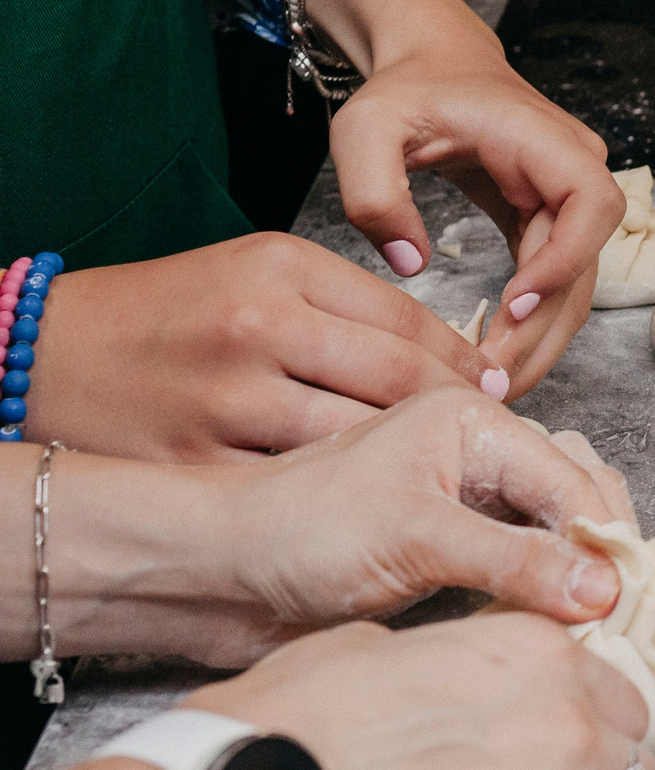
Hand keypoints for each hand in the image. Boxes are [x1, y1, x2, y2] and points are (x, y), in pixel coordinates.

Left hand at [7, 389, 641, 668]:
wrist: (217, 574)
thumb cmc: (300, 533)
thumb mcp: (418, 538)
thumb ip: (518, 561)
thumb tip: (607, 590)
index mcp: (474, 422)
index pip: (575, 480)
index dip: (604, 542)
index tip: (623, 606)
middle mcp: (479, 454)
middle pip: (577, 501)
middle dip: (600, 556)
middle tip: (612, 619)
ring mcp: (466, 504)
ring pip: (555, 538)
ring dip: (575, 580)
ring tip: (588, 627)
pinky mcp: (451, 551)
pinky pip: (523, 569)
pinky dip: (544, 598)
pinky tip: (551, 628)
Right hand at [25, 234, 502, 461]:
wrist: (46, 353)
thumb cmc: (167, 313)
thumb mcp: (257, 272)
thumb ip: (347, 302)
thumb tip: (448, 346)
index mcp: (279, 271)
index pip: (409, 321)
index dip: (465, 361)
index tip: (494, 385)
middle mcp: (257, 329)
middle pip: (397, 382)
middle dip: (456, 415)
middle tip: (487, 436)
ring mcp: (226, 400)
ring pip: (358, 439)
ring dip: (410, 461)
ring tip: (439, 469)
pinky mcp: (199, 462)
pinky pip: (299, 485)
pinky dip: (343, 495)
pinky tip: (368, 498)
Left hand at [306, 0, 620, 394]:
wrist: (432, 63)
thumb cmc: (405, 90)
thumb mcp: (366, 128)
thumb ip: (375, 191)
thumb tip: (410, 264)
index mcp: (543, 138)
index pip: (590, 204)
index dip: (564, 260)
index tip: (516, 305)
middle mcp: (573, 169)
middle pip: (588, 262)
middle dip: (546, 326)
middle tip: (496, 378)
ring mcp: (567, 199)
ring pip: (576, 283)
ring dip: (542, 337)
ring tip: (495, 383)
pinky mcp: (550, 222)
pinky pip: (553, 282)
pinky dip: (530, 323)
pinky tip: (496, 356)